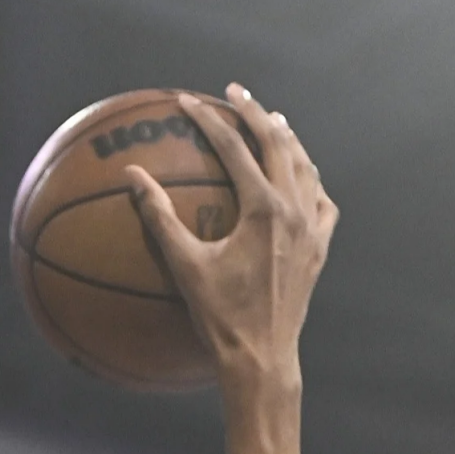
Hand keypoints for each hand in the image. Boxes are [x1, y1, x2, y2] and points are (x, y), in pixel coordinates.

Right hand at [124, 83, 336, 385]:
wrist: (262, 359)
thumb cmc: (220, 318)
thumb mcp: (184, 266)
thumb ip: (159, 217)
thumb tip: (131, 177)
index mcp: (262, 208)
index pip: (233, 146)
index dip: (207, 119)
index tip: (184, 102)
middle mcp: (293, 209)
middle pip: (277, 142)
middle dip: (253, 112)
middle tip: (233, 93)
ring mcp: (312, 228)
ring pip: (305, 166)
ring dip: (287, 139)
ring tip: (272, 122)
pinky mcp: (320, 249)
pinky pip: (323, 203)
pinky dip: (311, 182)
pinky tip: (302, 178)